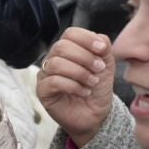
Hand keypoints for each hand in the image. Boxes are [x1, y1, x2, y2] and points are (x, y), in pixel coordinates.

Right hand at [37, 28, 115, 147]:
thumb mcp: (106, 66)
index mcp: (68, 50)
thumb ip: (104, 49)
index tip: (102, 50)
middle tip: (98, 69)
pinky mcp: (42, 91)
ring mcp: (45, 75)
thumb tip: (100, 39)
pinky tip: (84, 92)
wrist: (95, 115)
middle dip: (84, 57)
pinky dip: (74, 86)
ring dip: (80, 73)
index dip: (86, 39)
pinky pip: (54, 81)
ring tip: (92, 82)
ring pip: (56, 64)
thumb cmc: (97, 89)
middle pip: (61, 46)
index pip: (70, 33)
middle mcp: (53, 59)